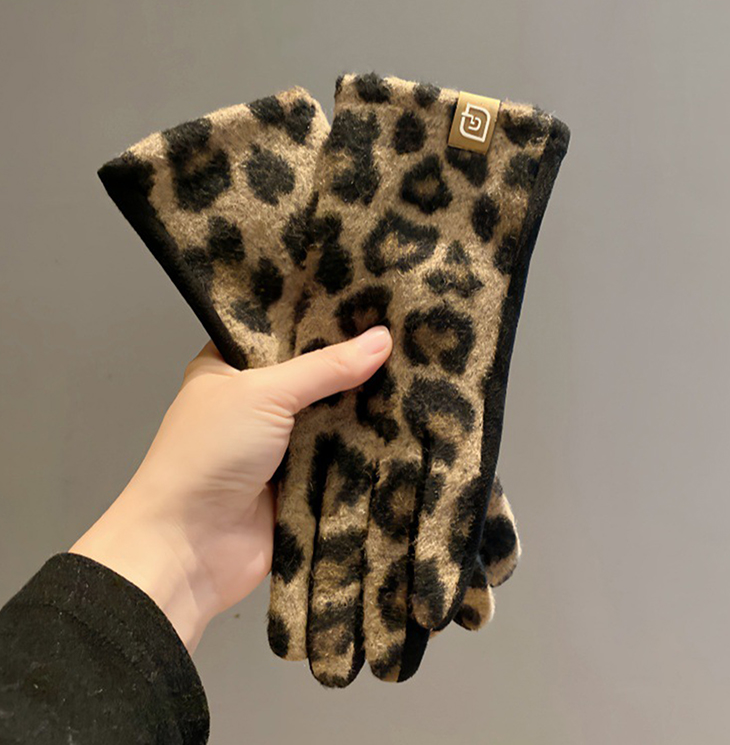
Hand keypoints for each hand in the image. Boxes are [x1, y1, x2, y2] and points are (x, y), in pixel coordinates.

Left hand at [70, 326, 391, 652]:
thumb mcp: (264, 393)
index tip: (370, 300)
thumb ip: (325, 368)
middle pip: (315, 377)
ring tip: (418, 371)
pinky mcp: (302, 483)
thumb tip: (382, 338)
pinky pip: (342, 459)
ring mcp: (280, 446)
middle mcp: (255, 404)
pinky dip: (368, 448)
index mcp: (230, 369)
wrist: (188, 549)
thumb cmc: (207, 455)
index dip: (321, 319)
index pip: (282, 332)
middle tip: (406, 334)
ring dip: (366, 407)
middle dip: (353, 363)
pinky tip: (409, 422)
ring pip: (333, 419)